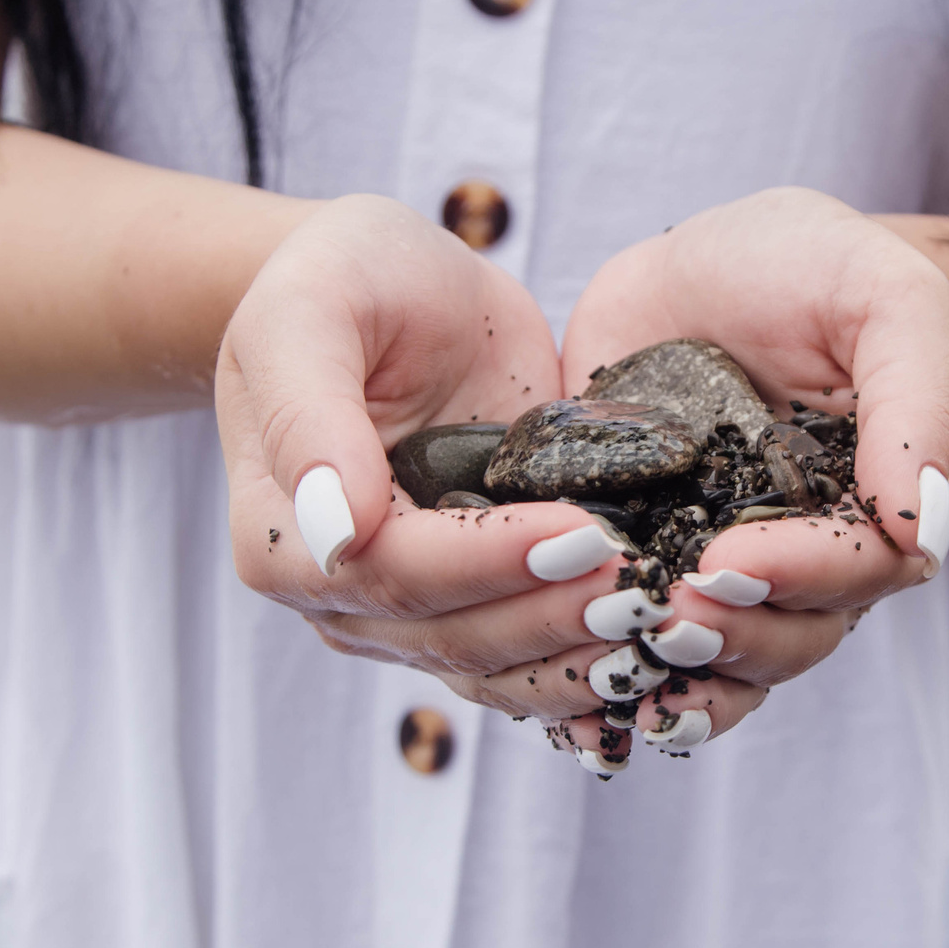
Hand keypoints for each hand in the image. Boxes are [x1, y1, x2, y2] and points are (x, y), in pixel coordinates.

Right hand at [218, 196, 656, 735]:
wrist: (397, 288)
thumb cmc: (345, 280)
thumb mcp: (310, 312)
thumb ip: (306, 413)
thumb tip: (337, 529)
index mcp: (283, 535)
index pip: (393, 574)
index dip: (490, 562)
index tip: (583, 533)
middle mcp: (342, 594)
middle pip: (455, 636)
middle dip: (555, 613)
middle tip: (648, 583)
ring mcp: (413, 611)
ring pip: (499, 667)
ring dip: (583, 653)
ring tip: (664, 612)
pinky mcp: (481, 601)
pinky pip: (532, 662)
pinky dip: (593, 666)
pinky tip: (661, 651)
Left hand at [554, 188, 948, 756]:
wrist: (704, 262)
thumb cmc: (814, 268)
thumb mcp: (888, 299)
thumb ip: (918, 404)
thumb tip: (925, 532)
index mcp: (869, 504)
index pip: (858, 572)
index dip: (801, 580)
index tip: (732, 563)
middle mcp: (800, 552)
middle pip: (791, 636)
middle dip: (735, 636)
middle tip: (667, 608)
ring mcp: (717, 563)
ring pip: (721, 658)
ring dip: (683, 670)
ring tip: (629, 649)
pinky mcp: (641, 559)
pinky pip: (642, 645)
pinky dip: (620, 679)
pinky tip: (585, 694)